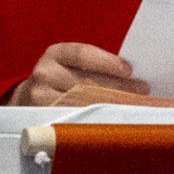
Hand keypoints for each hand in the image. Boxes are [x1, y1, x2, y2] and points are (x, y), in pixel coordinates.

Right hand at [8, 43, 149, 105]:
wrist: (30, 97)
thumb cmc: (64, 79)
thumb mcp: (74, 65)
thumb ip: (96, 66)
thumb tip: (132, 75)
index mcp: (56, 54)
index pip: (81, 54)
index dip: (106, 62)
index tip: (128, 70)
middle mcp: (45, 73)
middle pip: (86, 82)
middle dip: (119, 87)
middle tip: (143, 90)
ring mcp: (40, 97)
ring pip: (82, 103)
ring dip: (113, 105)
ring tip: (135, 105)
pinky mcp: (42, 117)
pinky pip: (74, 119)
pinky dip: (97, 119)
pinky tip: (114, 119)